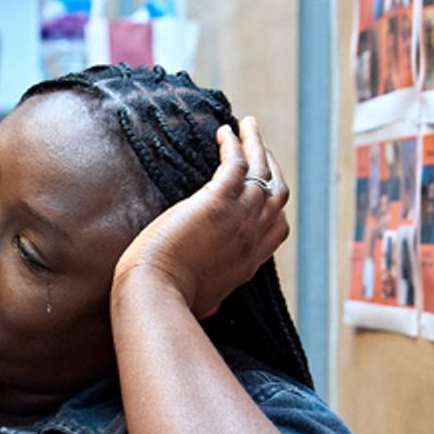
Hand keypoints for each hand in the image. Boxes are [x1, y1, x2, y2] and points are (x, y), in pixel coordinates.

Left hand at [112, 116, 289, 318]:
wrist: (157, 293)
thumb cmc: (171, 302)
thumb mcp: (206, 303)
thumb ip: (214, 298)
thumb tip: (212, 309)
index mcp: (251, 259)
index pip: (277, 225)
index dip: (273, 204)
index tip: (262, 187)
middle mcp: (254, 235)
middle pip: (277, 191)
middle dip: (271, 165)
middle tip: (259, 146)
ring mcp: (241, 215)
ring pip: (262, 168)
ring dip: (257, 142)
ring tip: (248, 123)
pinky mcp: (218, 200)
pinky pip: (236, 161)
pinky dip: (234, 142)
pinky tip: (225, 131)